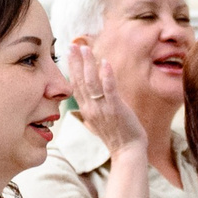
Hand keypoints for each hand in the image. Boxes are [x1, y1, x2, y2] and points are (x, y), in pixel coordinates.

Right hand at [65, 39, 144, 157]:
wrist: (127, 152)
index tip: (70, 53)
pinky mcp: (115, 109)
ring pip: (91, 83)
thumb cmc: (117, 137)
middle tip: (73, 45)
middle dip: (76, 62)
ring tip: (86, 49)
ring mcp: (102, 109)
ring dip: (87, 64)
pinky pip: (109, 90)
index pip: (75, 86)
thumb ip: (93, 111)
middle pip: (79, 81)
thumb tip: (88, 108)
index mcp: (86, 110)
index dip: (71, 69)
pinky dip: (107, 76)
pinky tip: (105, 62)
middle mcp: (91, 108)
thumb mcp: (100, 123)